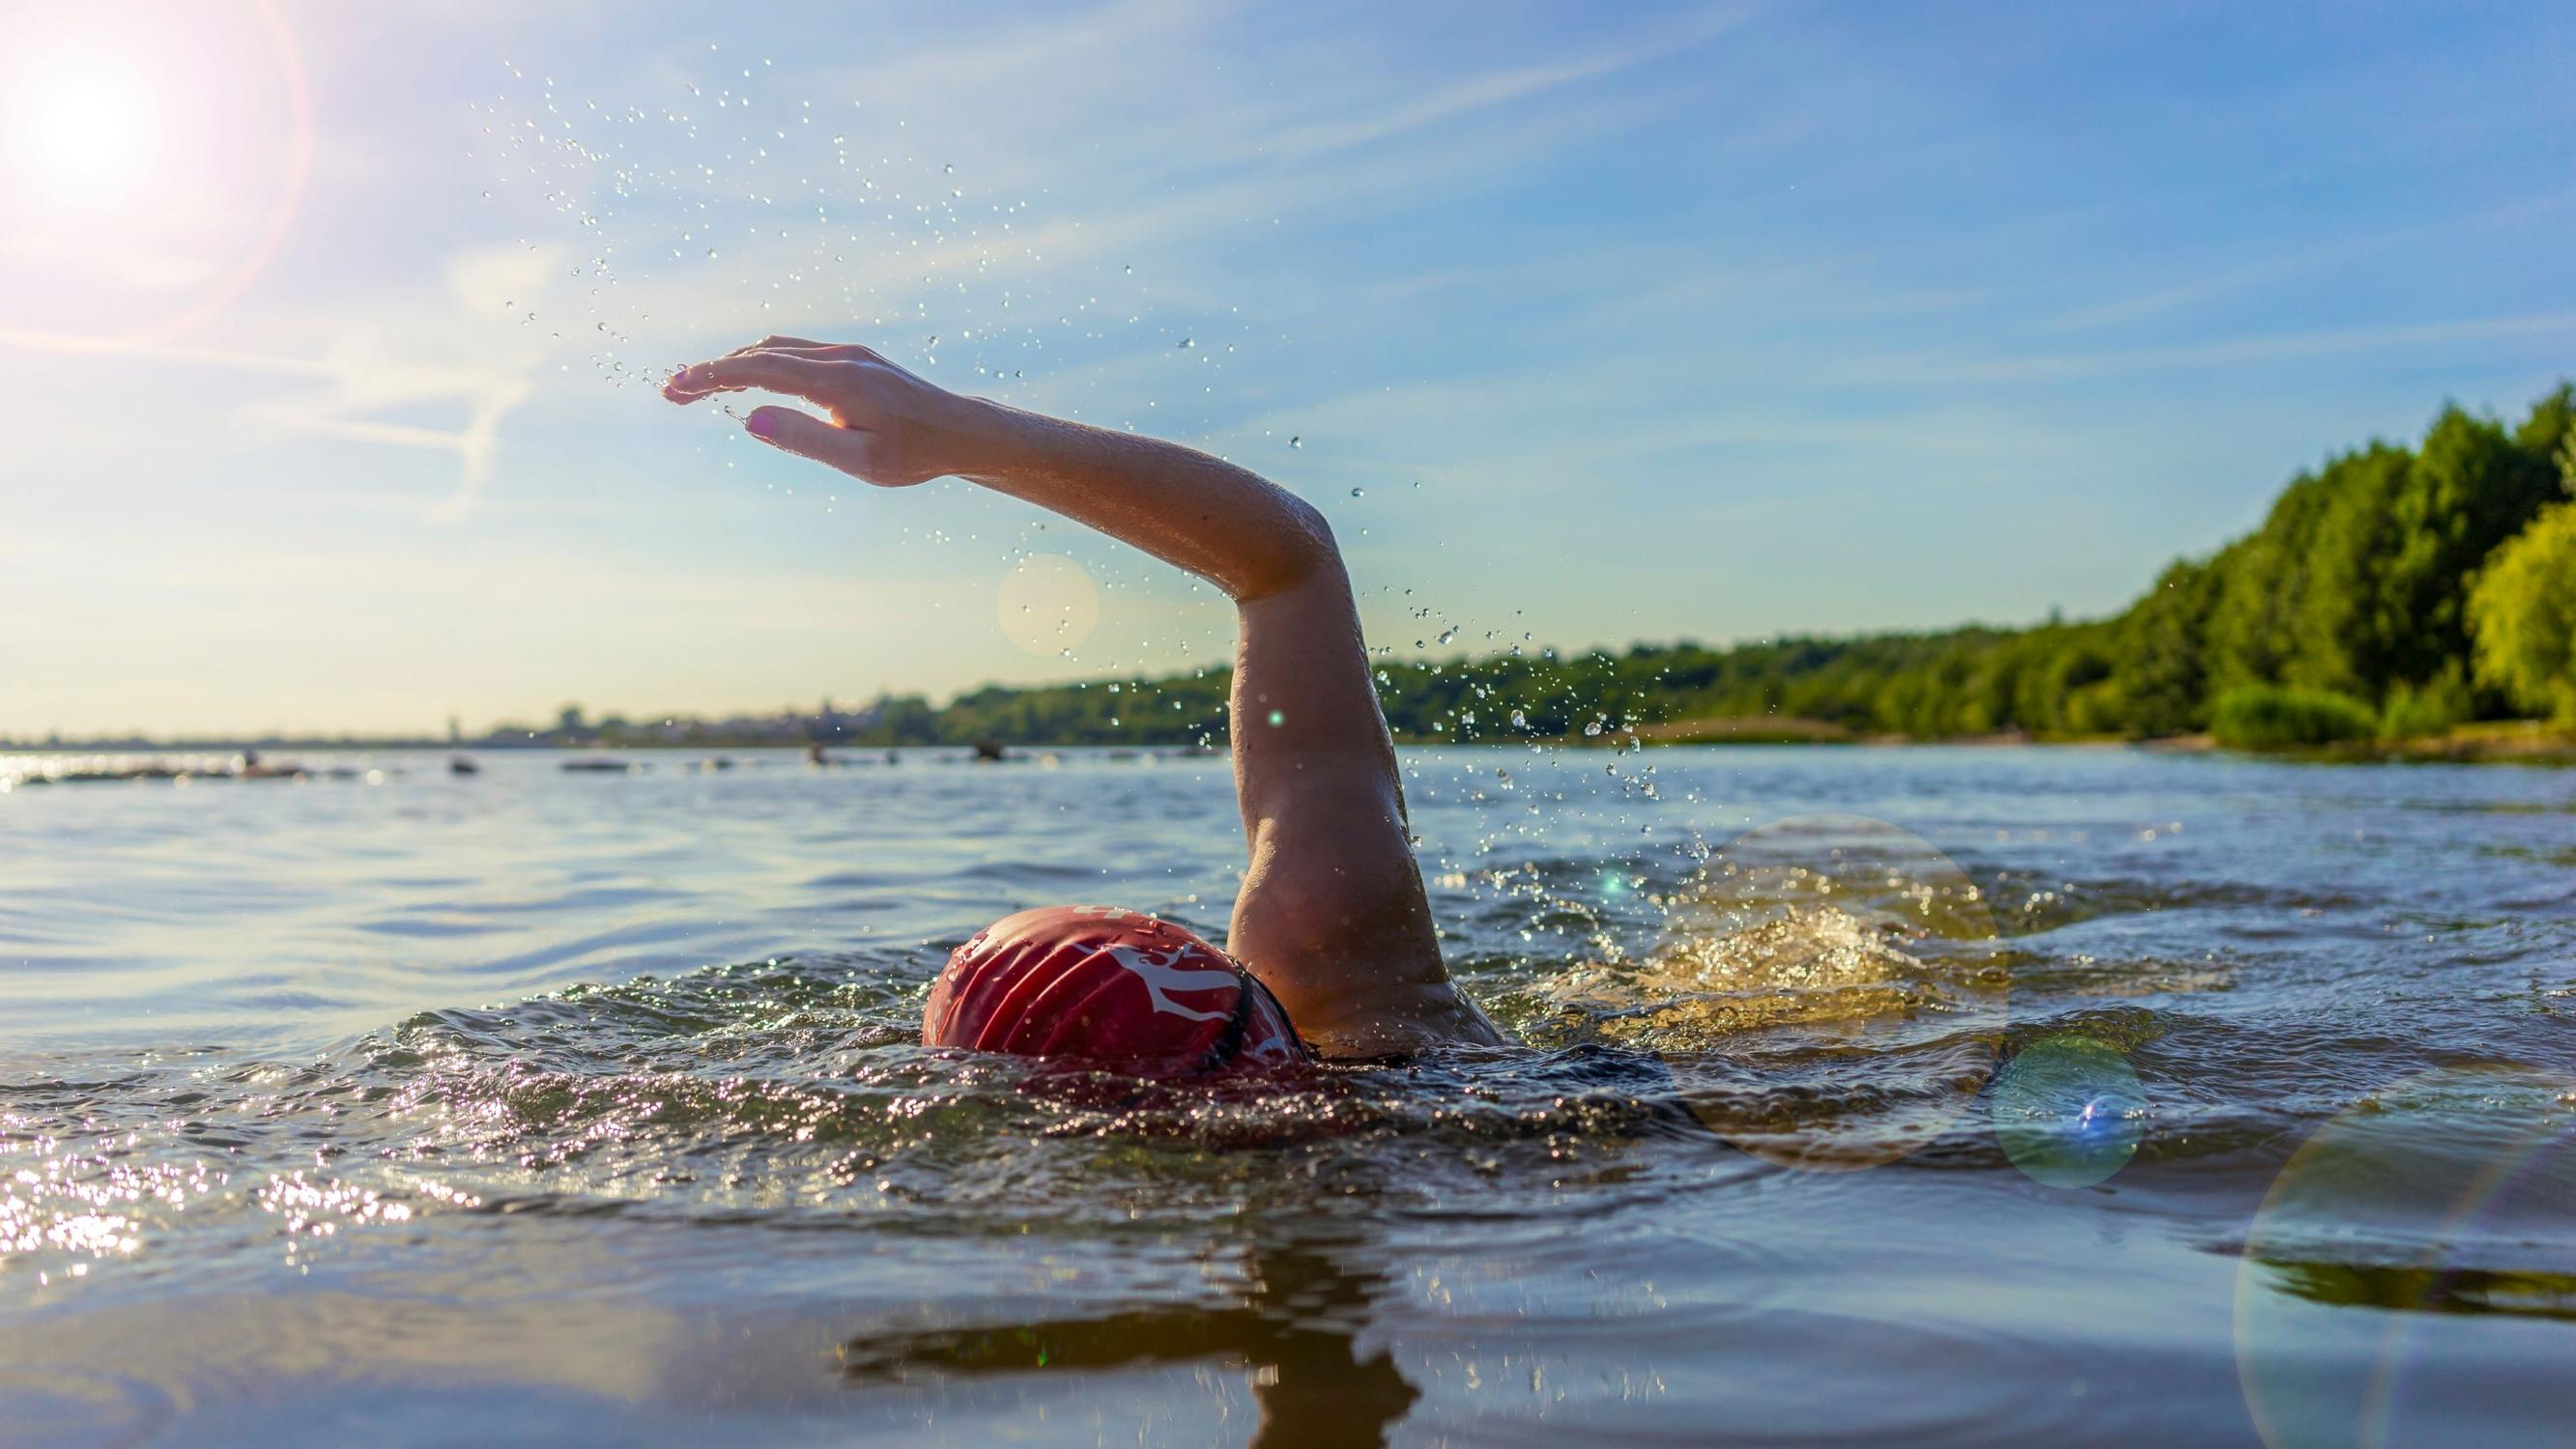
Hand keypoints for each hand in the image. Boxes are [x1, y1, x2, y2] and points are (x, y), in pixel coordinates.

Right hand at [661, 337, 991, 486]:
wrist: (961, 433)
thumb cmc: (914, 455)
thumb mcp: (860, 460)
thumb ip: (805, 439)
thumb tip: (750, 418)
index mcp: (837, 380)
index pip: (760, 369)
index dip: (712, 376)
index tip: (675, 388)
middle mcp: (840, 357)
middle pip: (761, 354)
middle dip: (712, 371)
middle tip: (671, 393)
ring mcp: (848, 354)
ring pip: (777, 349)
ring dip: (735, 364)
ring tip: (699, 387)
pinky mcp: (855, 359)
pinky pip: (797, 352)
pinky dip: (762, 362)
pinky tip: (748, 380)